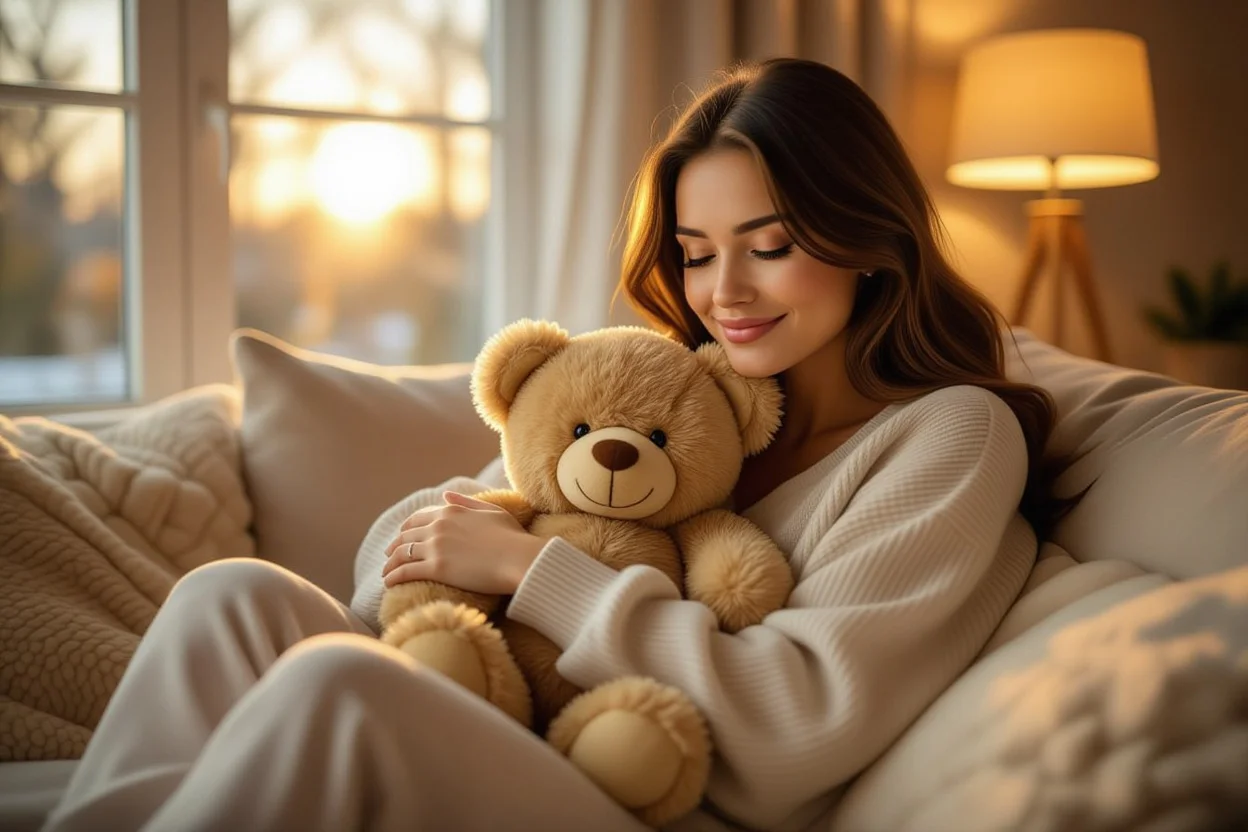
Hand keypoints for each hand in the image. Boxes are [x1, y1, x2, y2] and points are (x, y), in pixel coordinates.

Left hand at [381, 491, 546, 594]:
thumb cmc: (513, 537)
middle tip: (389, 556)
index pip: (419, 518)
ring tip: (386, 572)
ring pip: (401, 553)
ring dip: (390, 563)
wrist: (520, 558)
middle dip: (395, 546)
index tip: (403, 536)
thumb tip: (445, 494)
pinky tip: (388, 583)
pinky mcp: (436, 568)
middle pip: (406, 535)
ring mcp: (436, 546)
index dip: (407, 528)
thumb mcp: (491, 511)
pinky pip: (405, 571)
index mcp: (452, 511)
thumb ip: (466, 502)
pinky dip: (393, 576)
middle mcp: (439, 526)